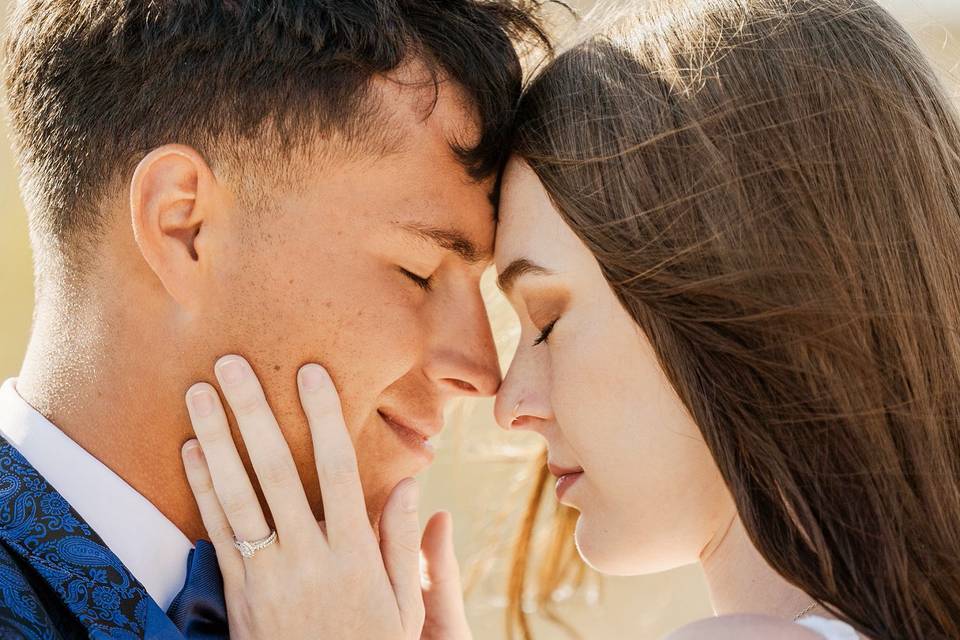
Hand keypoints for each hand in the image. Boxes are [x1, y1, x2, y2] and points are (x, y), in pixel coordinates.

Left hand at [180, 355, 454, 638]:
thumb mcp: (402, 603)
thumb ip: (403, 542)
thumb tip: (413, 483)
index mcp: (354, 553)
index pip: (339, 471)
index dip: (324, 418)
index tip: (310, 373)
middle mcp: (308, 556)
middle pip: (276, 473)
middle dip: (253, 413)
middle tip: (231, 365)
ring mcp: (268, 573)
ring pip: (238, 496)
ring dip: (216, 439)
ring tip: (199, 393)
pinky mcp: (239, 591)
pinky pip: (218, 532)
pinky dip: (203, 488)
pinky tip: (192, 449)